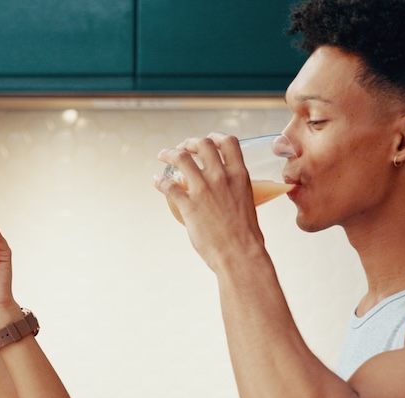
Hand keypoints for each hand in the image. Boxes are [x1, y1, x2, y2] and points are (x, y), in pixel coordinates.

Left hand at [154, 134, 267, 269]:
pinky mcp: (189, 205)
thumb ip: (236, 191)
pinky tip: (157, 181)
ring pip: (182, 158)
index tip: (207, 140)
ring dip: (169, 153)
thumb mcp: (247, 202)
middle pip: (202, 144)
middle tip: (182, 148)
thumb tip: (228, 193)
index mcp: (239, 175)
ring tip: (163, 155)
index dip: (215, 137)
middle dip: (189, 142)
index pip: (229, 142)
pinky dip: (160, 181)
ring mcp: (204, 190)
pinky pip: (168, 186)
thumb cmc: (246, 235)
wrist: (240, 254)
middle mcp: (221, 177)